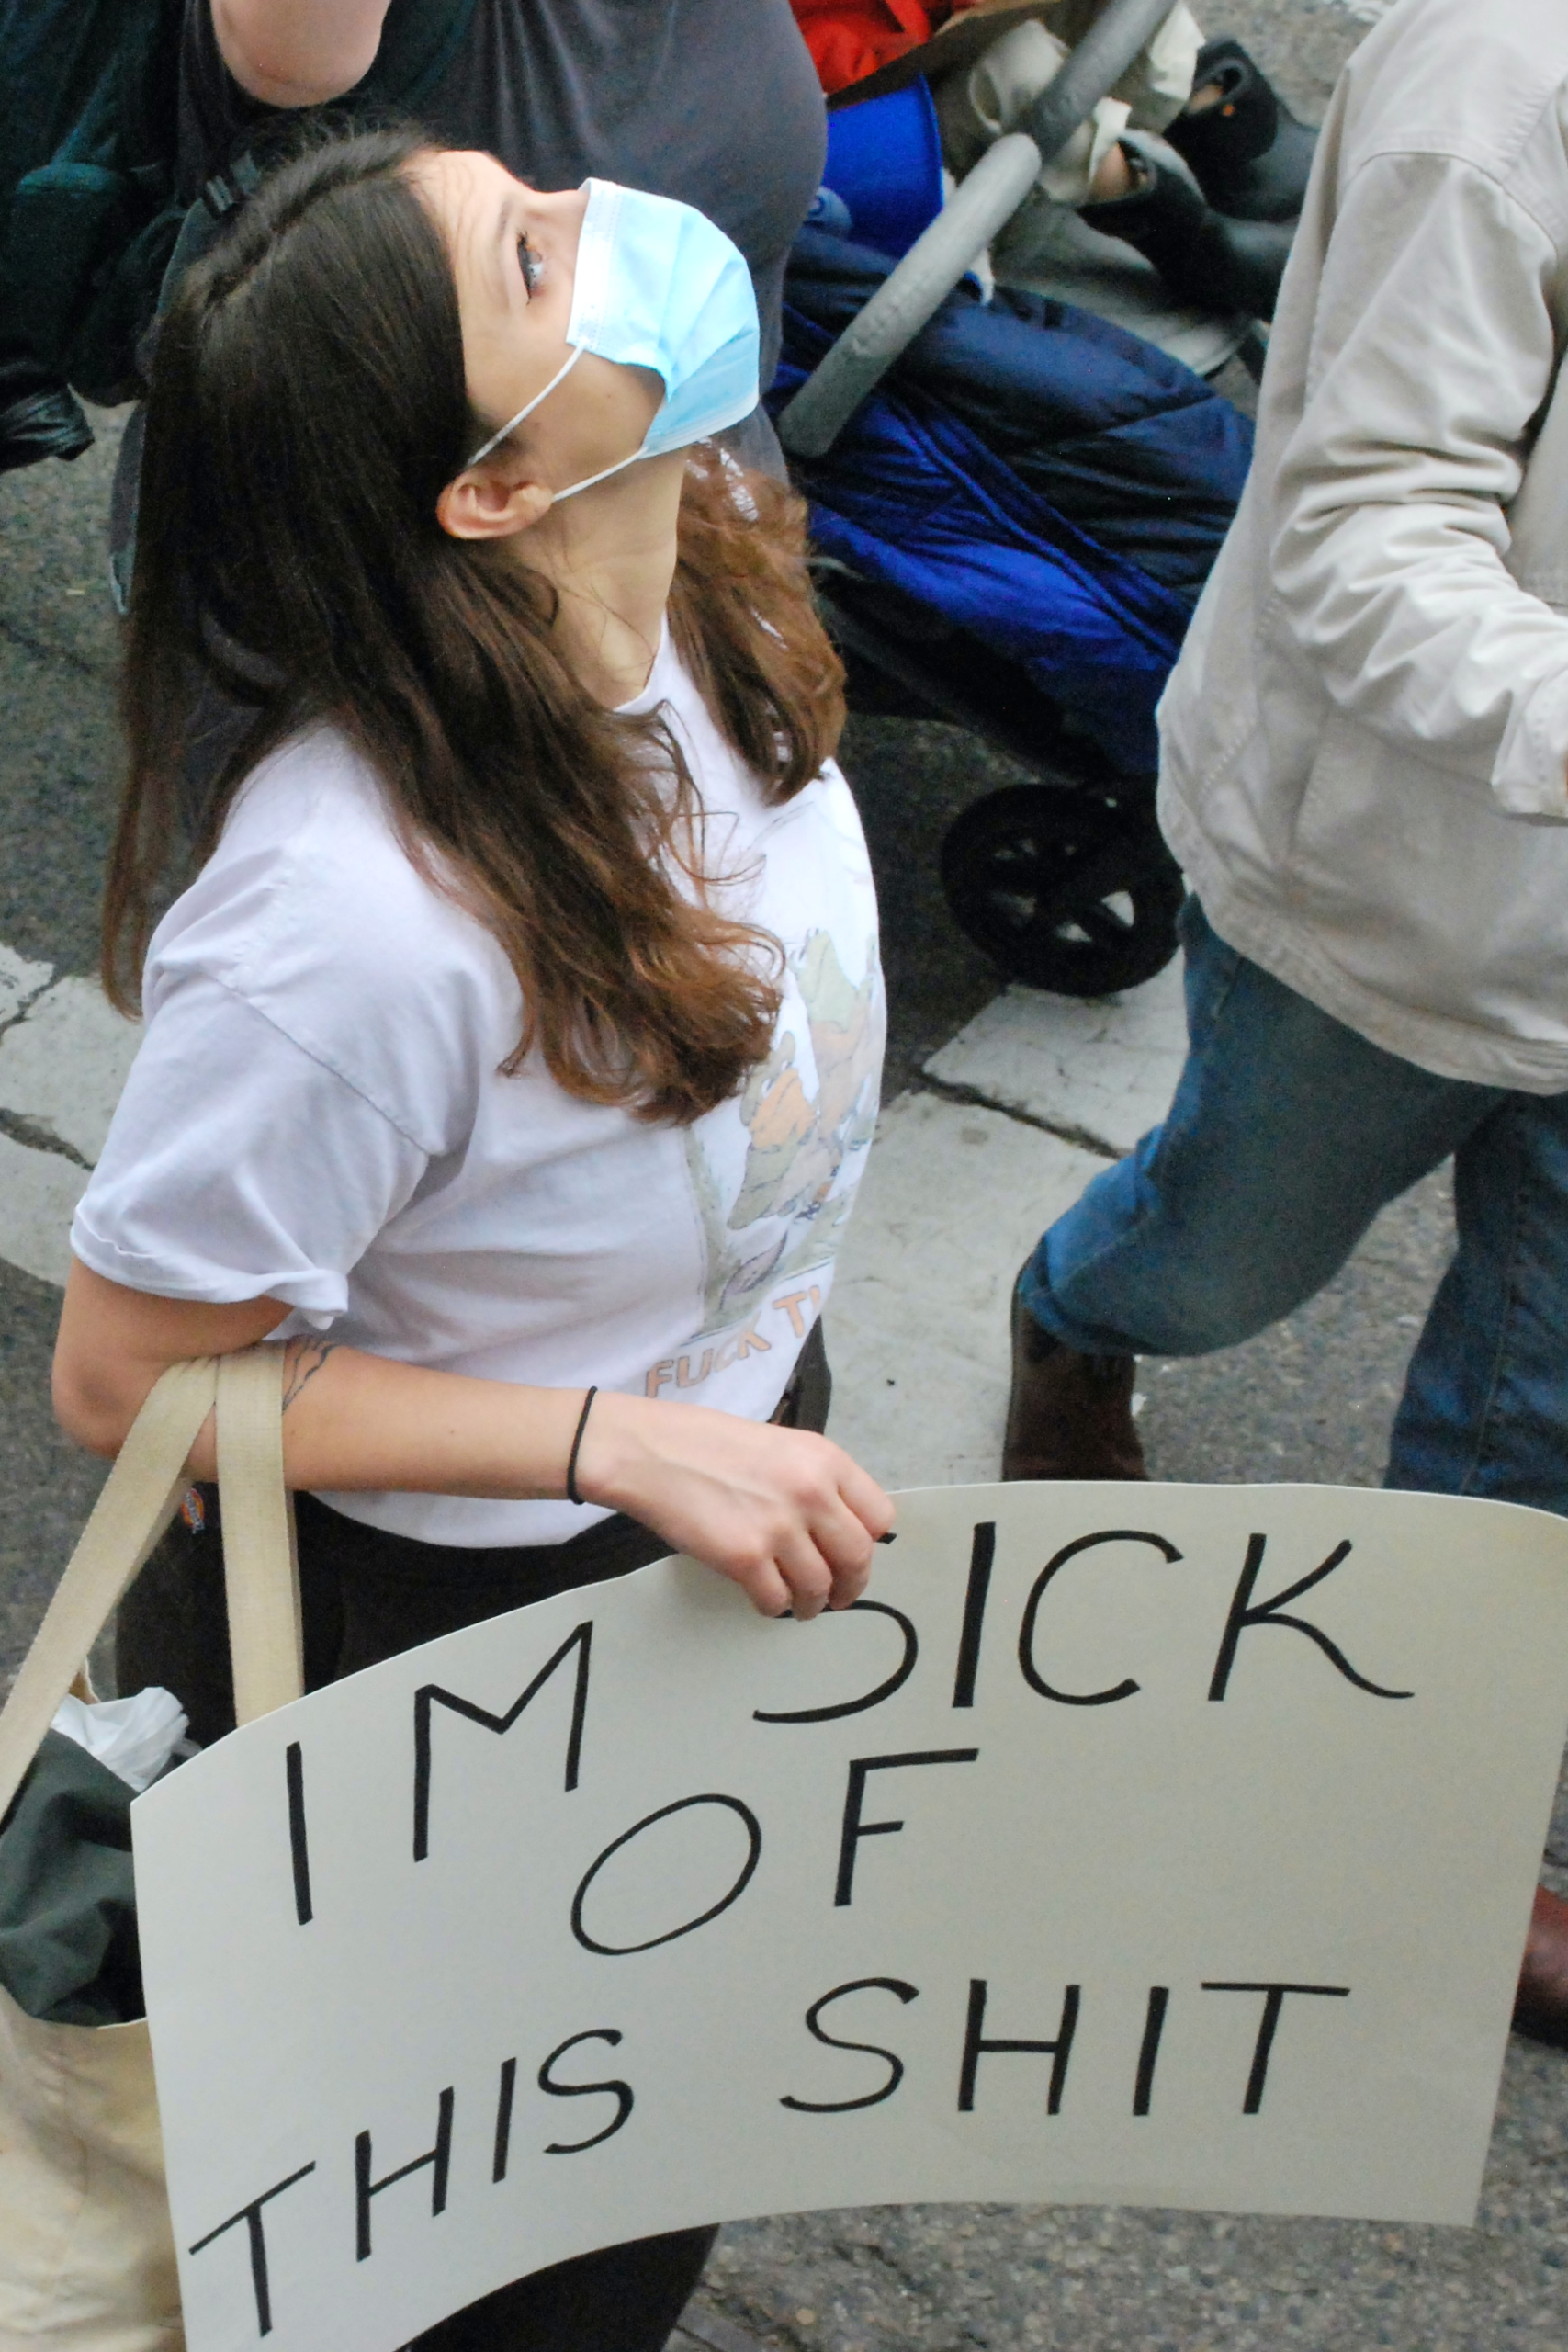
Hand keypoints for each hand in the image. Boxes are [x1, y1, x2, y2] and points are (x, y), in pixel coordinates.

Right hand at [574, 1391, 894, 1619]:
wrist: (651, 1451)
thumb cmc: (707, 1443)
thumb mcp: (780, 1446)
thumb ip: (815, 1480)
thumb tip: (838, 1527)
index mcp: (825, 1459)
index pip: (879, 1515)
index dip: (869, 1542)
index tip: (855, 1555)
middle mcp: (811, 1492)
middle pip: (858, 1558)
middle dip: (851, 1585)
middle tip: (840, 1596)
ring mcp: (779, 1527)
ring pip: (820, 1586)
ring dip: (813, 1604)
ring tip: (803, 1605)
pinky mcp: (745, 1558)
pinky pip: (777, 1601)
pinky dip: (775, 1606)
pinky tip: (767, 1598)